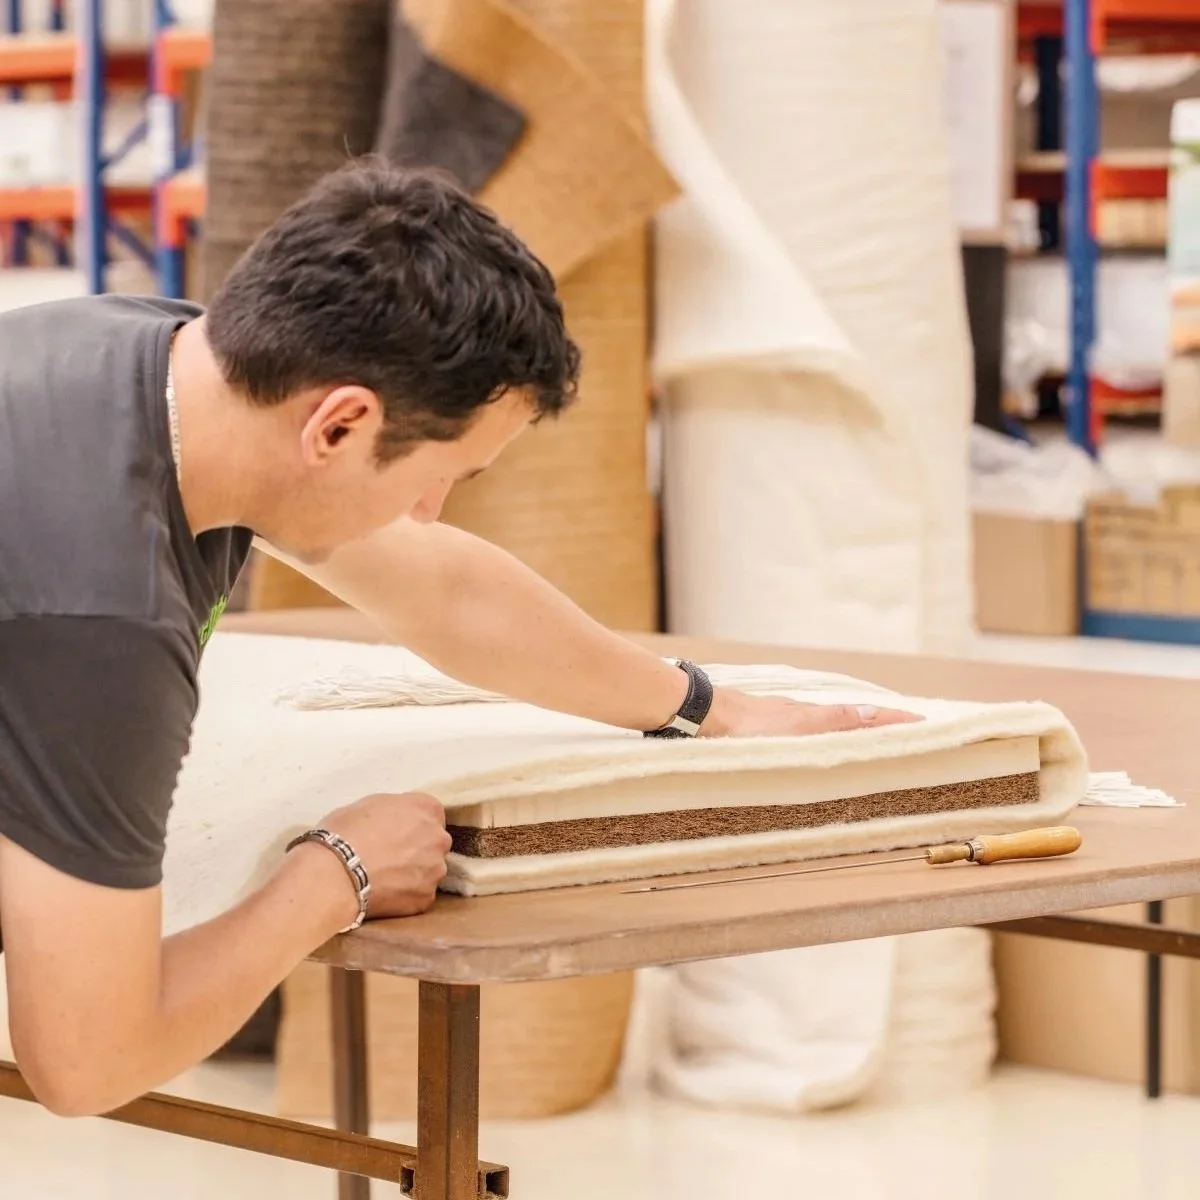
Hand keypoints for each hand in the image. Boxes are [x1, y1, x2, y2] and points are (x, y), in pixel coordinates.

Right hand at [313, 791, 452, 921]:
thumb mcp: (370, 803)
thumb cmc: (345, 832)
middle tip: (389, 856)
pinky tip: (384, 894)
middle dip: (418, 848)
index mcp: (427, 808)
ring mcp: (435, 870)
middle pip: (434, 842)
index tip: (395, 832)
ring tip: (384, 879)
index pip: (430, 813)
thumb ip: (395, 811)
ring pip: (429, 871)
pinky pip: (419, 895)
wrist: (334, 874)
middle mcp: (439, 838)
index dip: (411, 823)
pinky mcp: (425, 898)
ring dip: (413, 873)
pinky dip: (405, 895)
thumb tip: (394, 821)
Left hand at [701, 688, 923, 737]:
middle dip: (885, 726)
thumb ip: (834, 722)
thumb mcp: (798, 728)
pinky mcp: (773, 729)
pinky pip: (813, 732)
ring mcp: (790, 722)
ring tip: (879, 740)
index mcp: (818, 717)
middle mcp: (807, 717)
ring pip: (833, 726)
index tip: (926, 723)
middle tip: (913, 733)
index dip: (895, 721)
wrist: (707, 717)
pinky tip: (824, 743)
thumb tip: (873, 714)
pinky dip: (832, 735)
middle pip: (854, 720)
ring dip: (860, 731)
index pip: (866, 717)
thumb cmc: (749, 727)